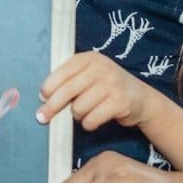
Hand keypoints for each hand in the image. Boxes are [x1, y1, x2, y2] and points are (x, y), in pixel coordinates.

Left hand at [36, 51, 154, 130]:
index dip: (48, 87)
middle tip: (42, 117)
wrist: (141, 98)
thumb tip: (44, 97)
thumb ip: (70, 80)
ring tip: (83, 113)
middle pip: (67, 90)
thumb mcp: (90, 75)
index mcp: (89, 58)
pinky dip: (88, 124)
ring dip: (77, 115)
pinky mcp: (120, 102)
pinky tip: (92, 121)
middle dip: (52, 106)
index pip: (62, 72)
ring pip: (79, 107)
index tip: (41, 98)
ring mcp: (112, 84)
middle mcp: (101, 68)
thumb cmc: (107, 87)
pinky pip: (92, 118)